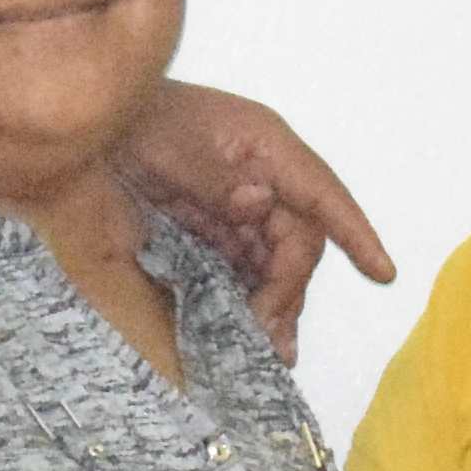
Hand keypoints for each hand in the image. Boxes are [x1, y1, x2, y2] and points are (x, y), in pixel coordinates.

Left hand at [117, 80, 392, 354]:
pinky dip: (252, 298)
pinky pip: (246, 266)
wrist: (86, 126)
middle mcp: (264, 177)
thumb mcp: (170, 143)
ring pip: (276, 260)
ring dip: (277, 303)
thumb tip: (258, 204)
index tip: (383, 273)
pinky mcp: (218, 226)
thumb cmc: (133, 120)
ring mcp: (242, 203)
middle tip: (268, 334)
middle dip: (289, 288)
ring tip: (273, 351)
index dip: (355, 233)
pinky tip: (255, 331)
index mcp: (265, 146)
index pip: (321, 193)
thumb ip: (215, 176)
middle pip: (297, 241)